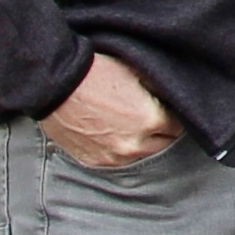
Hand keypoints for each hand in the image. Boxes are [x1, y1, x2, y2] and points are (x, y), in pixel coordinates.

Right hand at [37, 53, 179, 171]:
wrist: (56, 85)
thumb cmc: (96, 73)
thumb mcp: (136, 72)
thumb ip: (160, 89)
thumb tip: (173, 96)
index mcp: (152, 120)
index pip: (178, 126)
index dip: (174, 116)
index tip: (167, 111)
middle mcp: (136, 144)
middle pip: (164, 144)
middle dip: (162, 132)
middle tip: (151, 118)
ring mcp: (115, 157)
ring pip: (142, 156)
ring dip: (142, 144)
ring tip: (132, 127)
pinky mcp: (96, 162)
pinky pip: (118, 161)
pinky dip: (120, 151)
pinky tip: (115, 136)